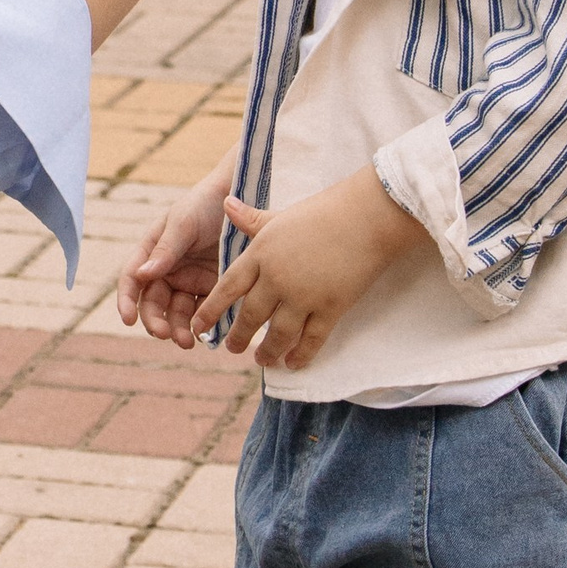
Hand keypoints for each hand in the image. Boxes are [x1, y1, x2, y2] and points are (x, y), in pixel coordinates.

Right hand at [116, 167, 231, 347]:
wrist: (242, 197)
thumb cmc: (206, 204)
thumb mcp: (183, 222)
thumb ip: (165, 249)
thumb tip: (142, 275)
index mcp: (152, 251)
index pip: (132, 279)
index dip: (126, 300)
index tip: (128, 319)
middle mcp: (168, 270)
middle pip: (153, 303)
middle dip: (155, 321)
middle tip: (164, 334)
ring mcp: (190, 281)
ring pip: (177, 313)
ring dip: (178, 329)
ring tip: (187, 342)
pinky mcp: (213, 289)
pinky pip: (204, 313)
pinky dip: (203, 326)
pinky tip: (206, 335)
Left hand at [193, 168, 426, 370]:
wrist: (367, 217)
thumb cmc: (324, 211)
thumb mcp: (281, 215)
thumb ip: (251, 219)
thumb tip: (225, 203)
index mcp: (261, 253)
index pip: (227, 288)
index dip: (211, 311)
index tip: (199, 327)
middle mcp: (277, 278)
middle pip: (250, 316)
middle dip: (238, 336)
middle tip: (232, 349)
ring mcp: (304, 295)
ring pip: (278, 334)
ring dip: (268, 351)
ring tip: (262, 360)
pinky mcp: (331, 307)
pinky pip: (311, 340)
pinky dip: (301, 355)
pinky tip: (293, 363)